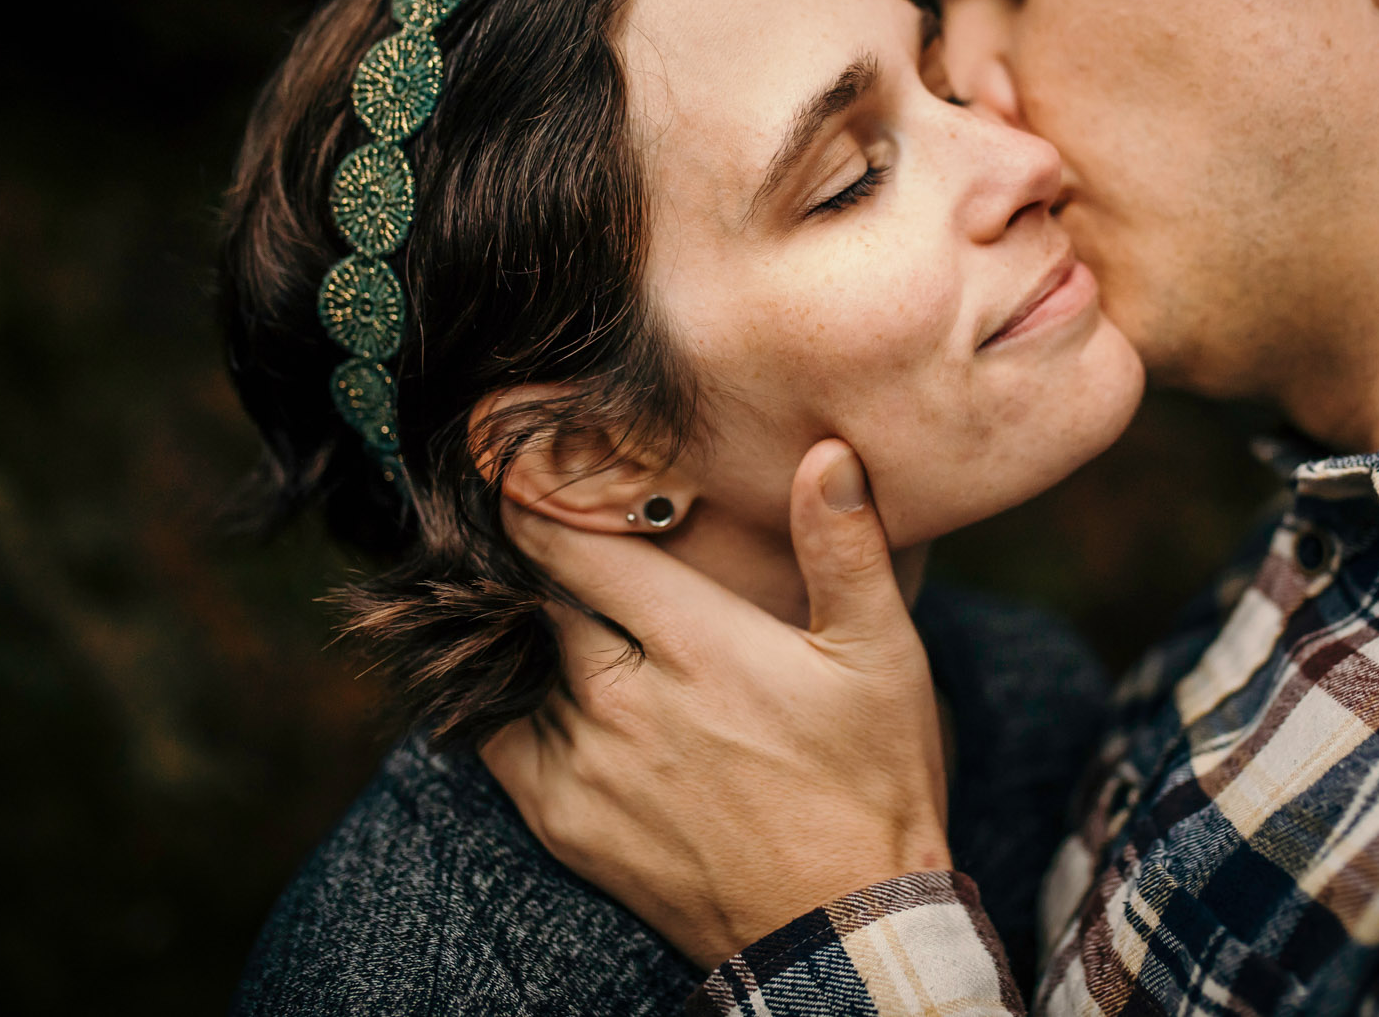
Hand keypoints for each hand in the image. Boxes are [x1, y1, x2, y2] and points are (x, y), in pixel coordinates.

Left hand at [478, 439, 952, 968]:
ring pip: (512, 668)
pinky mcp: (565, 822)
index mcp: (696, 644)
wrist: (842, 927)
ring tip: (511, 595)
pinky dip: (499, 703)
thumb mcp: (881, 657)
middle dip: (526, 561)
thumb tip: (826, 451)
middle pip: (537, 601)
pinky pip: (498, 743)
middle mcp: (625, 699)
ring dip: (511, 631)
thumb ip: (845, 548)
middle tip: (515, 521)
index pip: (579, 549)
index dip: (538, 501)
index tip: (517, 465)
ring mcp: (588, 765)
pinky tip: (522, 681)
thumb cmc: (871, 785)